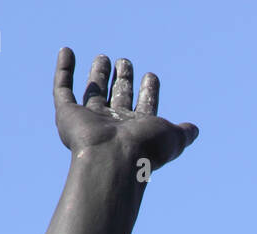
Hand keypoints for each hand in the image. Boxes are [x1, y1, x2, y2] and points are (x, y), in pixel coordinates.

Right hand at [52, 48, 197, 173]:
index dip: (149, 92)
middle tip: (125, 62)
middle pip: (118, 98)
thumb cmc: (145, 149)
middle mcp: (114, 125)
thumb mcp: (173, 138)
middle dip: (122, 80)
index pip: (144, 106)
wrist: (113, 158)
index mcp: (138, 130)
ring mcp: (89, 120)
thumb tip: (195, 130)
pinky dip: (63, 69)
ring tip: (104, 57)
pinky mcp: (67, 115)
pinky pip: (62, 88)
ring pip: (93, 93)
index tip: (151, 76)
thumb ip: (183, 133)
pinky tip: (66, 51)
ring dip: (98, 75)